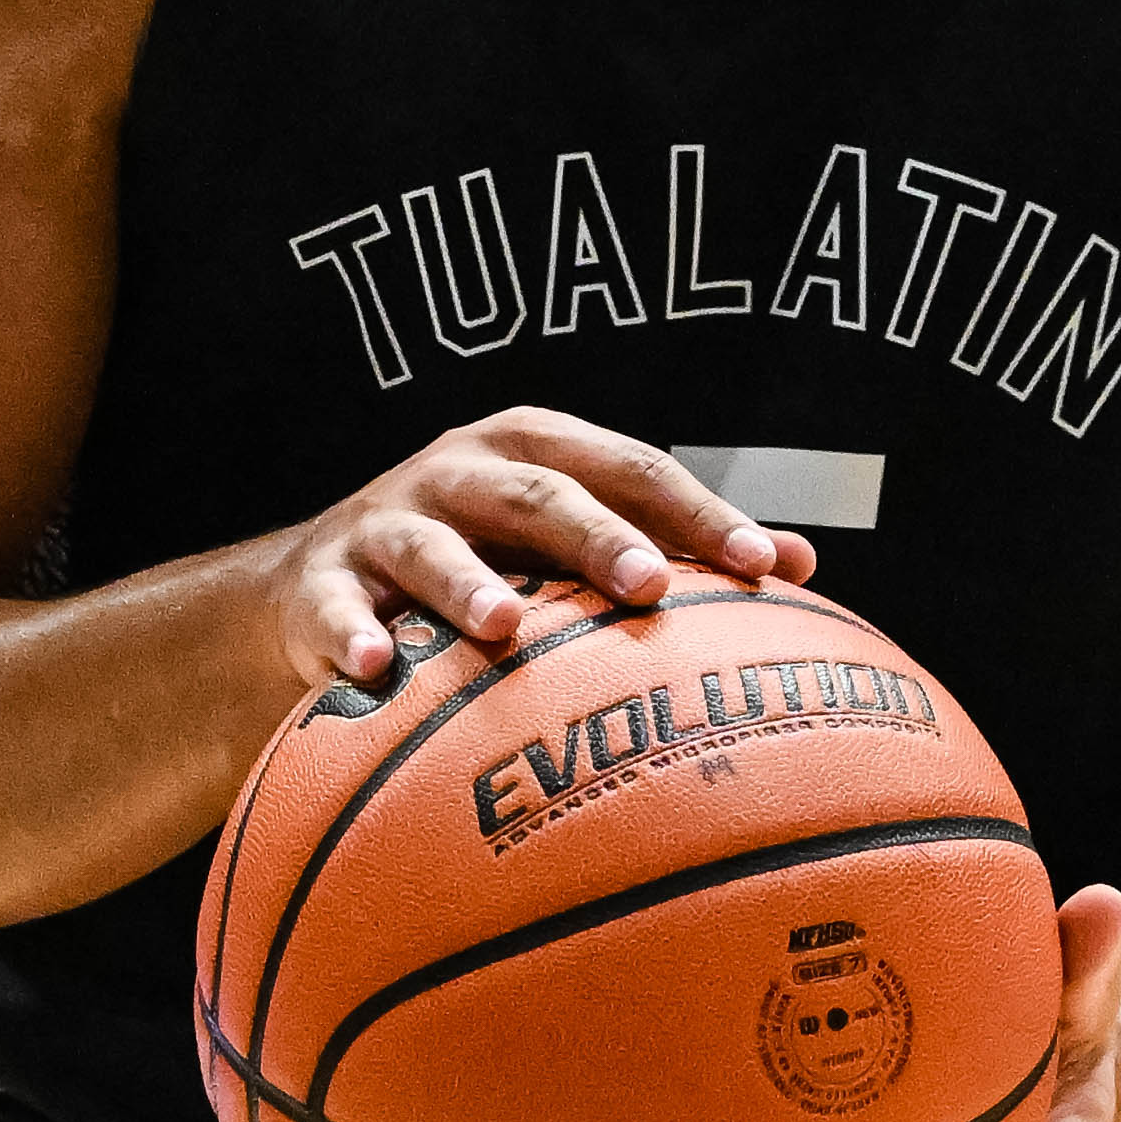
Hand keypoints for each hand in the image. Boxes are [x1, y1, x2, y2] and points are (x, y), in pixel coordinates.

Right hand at [265, 410, 808, 692]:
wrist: (319, 588)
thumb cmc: (485, 562)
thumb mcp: (566, 542)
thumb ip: (669, 547)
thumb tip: (802, 566)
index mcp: (534, 451)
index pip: (632, 469)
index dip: (697, 512)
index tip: (764, 564)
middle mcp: (460, 474)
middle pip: (538, 495)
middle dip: (596, 536)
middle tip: (650, 584)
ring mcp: (386, 526)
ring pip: (430, 546)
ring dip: (467, 583)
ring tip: (504, 625)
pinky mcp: (318, 586)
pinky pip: (332, 610)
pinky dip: (349, 637)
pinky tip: (373, 670)